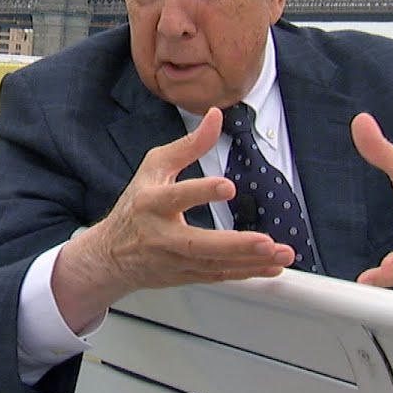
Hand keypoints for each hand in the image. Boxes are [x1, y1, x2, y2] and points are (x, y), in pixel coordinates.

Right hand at [53, 107, 294, 330]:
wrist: (112, 255)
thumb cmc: (136, 207)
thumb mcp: (155, 168)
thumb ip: (188, 145)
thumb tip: (216, 117)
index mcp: (152, 203)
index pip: (177, 196)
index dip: (201, 192)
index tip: (228, 186)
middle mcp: (162, 235)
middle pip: (199, 243)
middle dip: (235, 244)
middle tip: (265, 241)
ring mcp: (175, 260)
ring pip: (215, 264)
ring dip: (251, 261)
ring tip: (280, 253)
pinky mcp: (187, 275)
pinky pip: (220, 275)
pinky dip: (247, 272)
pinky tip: (271, 266)